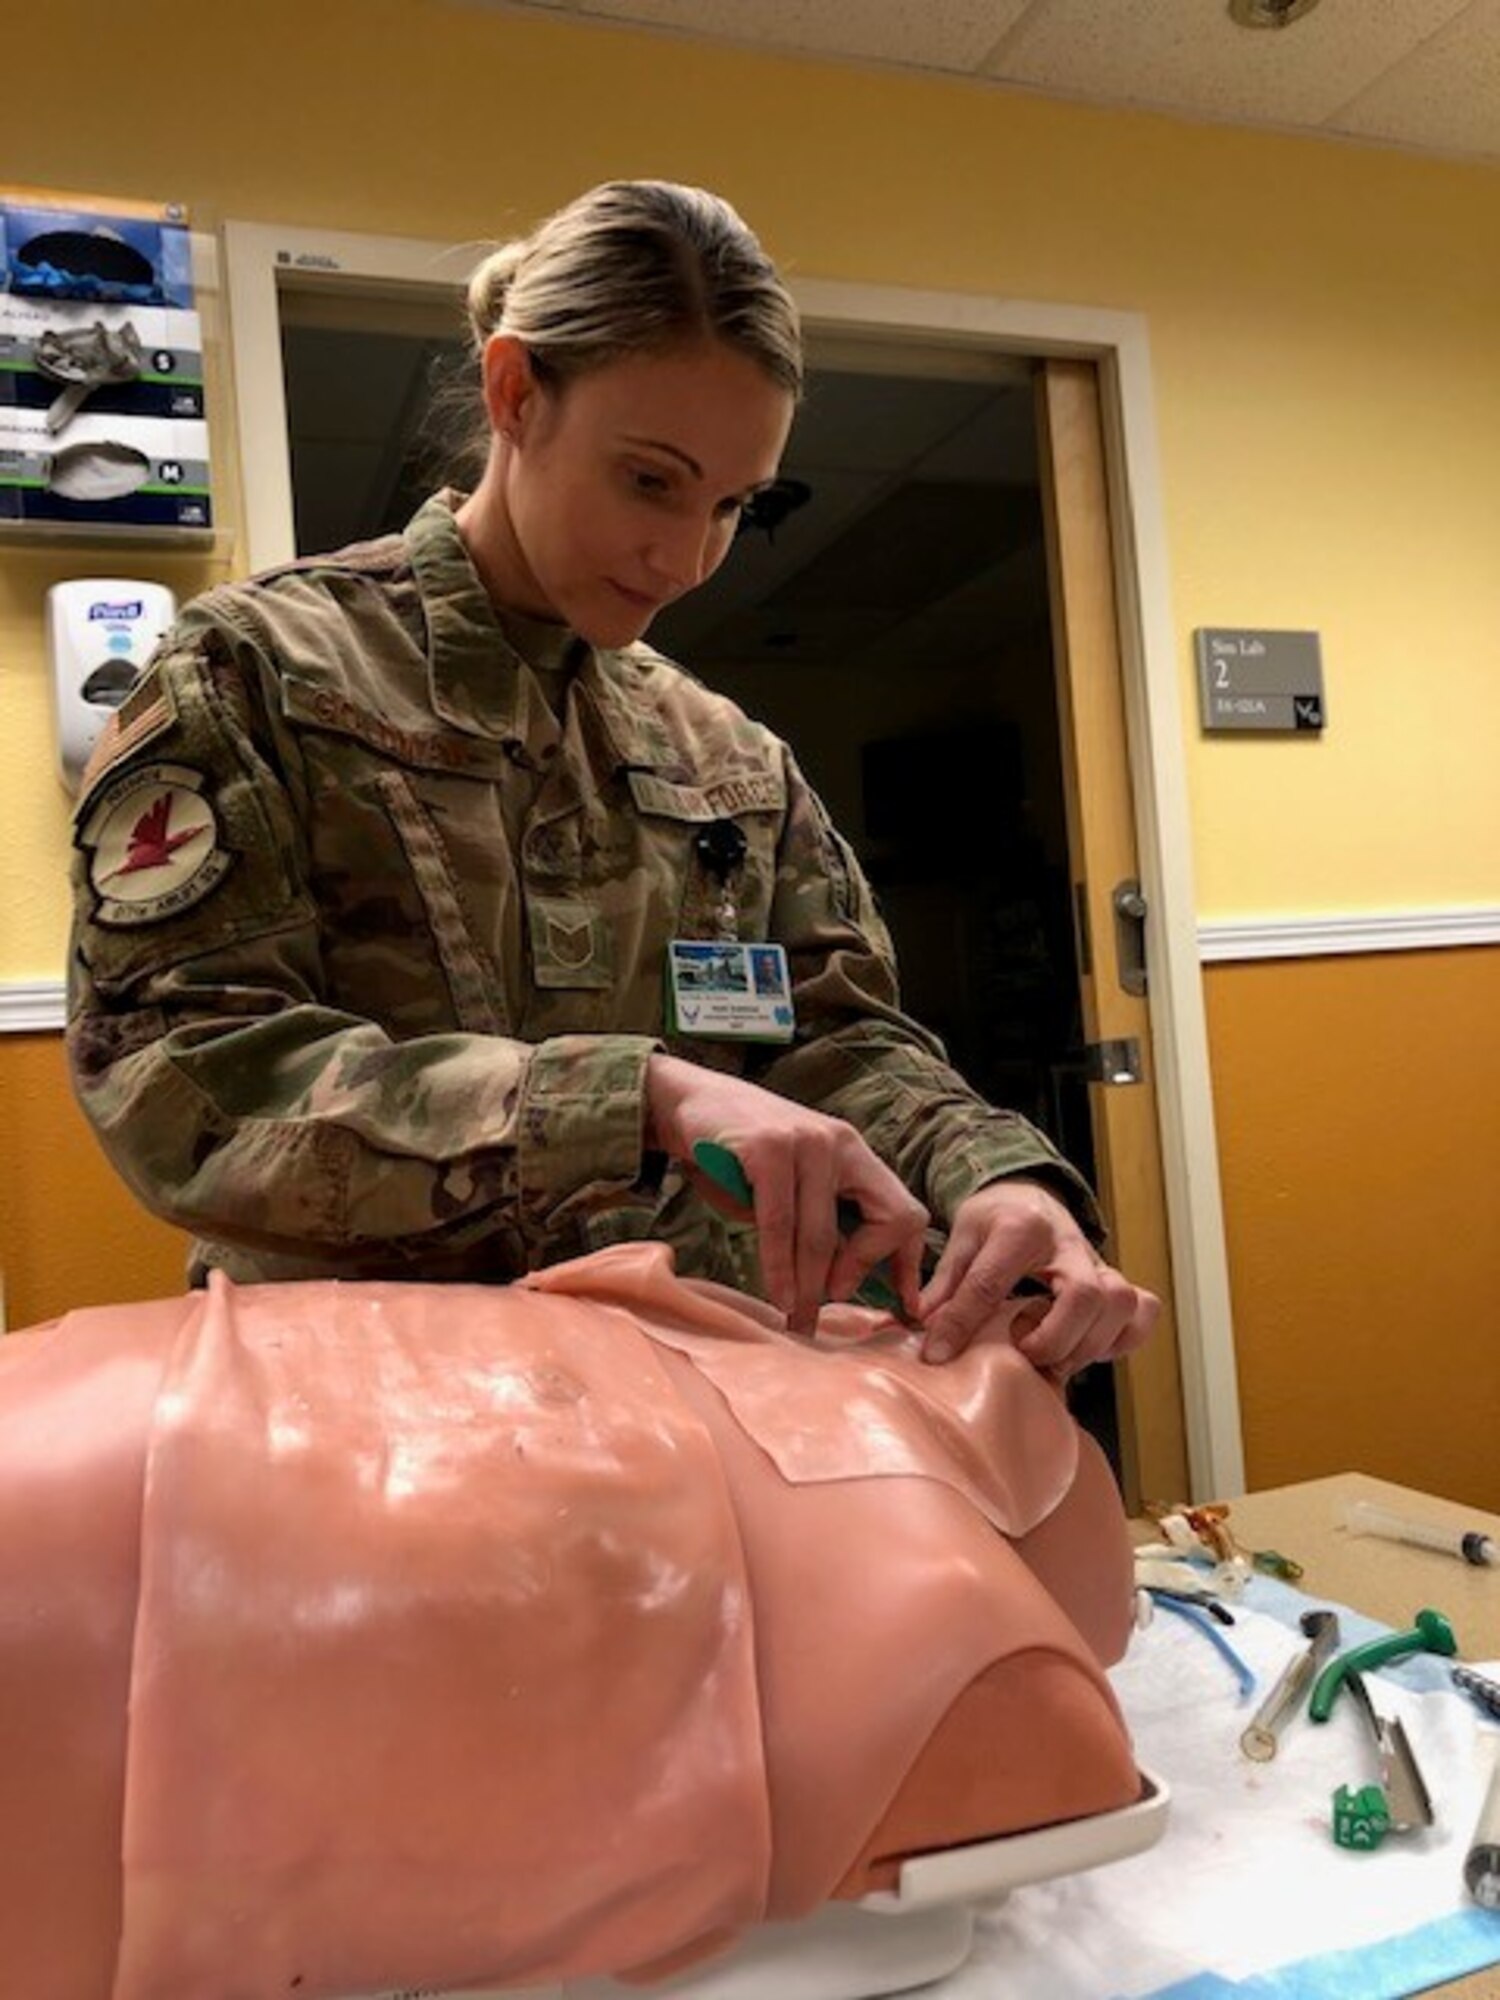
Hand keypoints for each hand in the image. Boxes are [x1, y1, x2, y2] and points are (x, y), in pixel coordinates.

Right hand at [645, 1054, 928, 1334]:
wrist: (689, 1101)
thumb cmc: (742, 1158)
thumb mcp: (794, 1188)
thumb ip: (820, 1223)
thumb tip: (843, 1284)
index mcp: (857, 1154)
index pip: (906, 1213)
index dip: (906, 1264)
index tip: (899, 1305)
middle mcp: (841, 1143)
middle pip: (883, 1223)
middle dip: (855, 1281)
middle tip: (826, 1317)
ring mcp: (807, 1142)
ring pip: (822, 1234)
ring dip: (810, 1287)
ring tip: (798, 1319)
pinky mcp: (768, 1148)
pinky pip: (780, 1224)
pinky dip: (778, 1267)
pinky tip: (778, 1294)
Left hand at [917, 1180, 1158, 1376]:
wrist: (1030, 1197)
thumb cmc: (994, 1220)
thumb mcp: (961, 1239)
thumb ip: (944, 1283)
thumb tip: (923, 1324)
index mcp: (1021, 1228)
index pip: (990, 1283)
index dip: (960, 1324)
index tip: (938, 1353)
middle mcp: (1069, 1244)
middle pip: (1084, 1296)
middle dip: (1052, 1338)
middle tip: (1022, 1353)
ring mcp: (1099, 1264)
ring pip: (1120, 1305)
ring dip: (1086, 1343)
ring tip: (1051, 1356)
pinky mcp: (1117, 1284)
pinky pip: (1142, 1313)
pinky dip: (1121, 1339)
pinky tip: (1086, 1348)